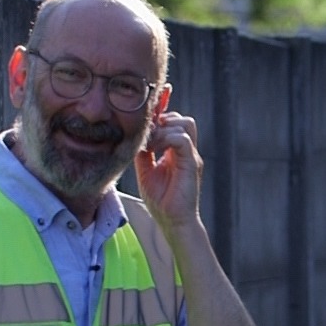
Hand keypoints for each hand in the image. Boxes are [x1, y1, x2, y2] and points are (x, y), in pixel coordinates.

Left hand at [134, 90, 202, 226]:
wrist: (172, 221)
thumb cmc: (161, 200)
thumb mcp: (145, 170)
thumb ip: (143, 152)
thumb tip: (134, 136)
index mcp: (177, 150)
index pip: (174, 122)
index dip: (164, 110)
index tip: (152, 103)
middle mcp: (187, 150)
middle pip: (181, 118)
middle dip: (162, 118)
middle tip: (146, 134)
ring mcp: (191, 156)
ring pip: (184, 123)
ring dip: (163, 129)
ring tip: (150, 144)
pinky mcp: (192, 164)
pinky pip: (181, 139)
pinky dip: (165, 139)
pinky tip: (153, 150)